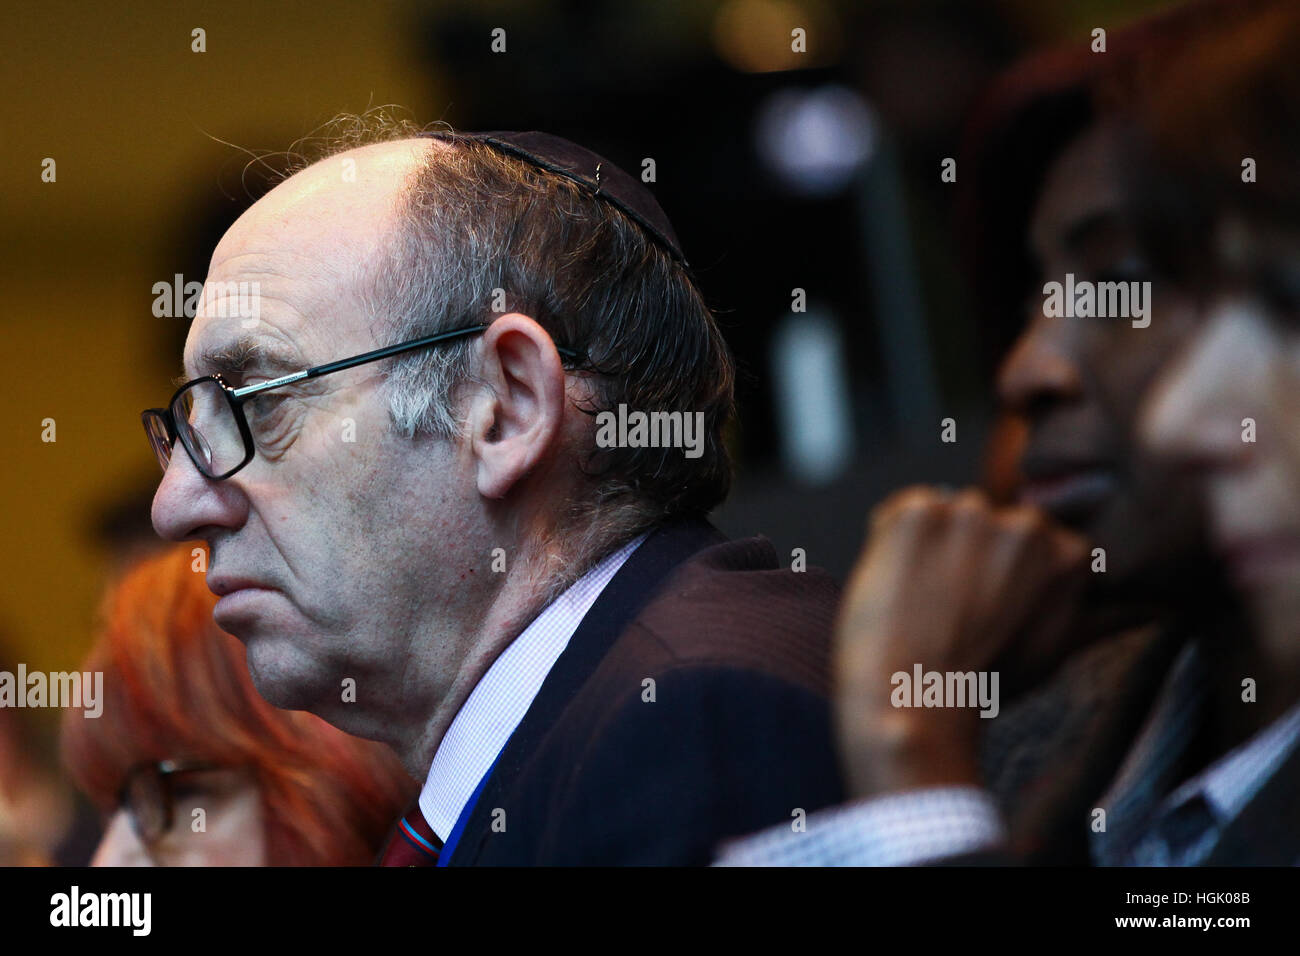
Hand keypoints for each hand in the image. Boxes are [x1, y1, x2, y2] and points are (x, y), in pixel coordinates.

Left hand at [834, 486, 1087, 798]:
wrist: (913, 702)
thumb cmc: (983, 683)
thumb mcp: (1057, 648)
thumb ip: (1108, 616)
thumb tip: (1160, 608)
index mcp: (1070, 553)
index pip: (1027, 543)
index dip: (998, 578)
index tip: (985, 612)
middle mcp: (1026, 523)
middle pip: (987, 524)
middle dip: (969, 556)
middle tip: (950, 610)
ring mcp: (969, 512)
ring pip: (945, 516)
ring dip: (931, 547)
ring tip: (921, 602)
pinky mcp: (917, 511)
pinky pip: (898, 512)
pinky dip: (890, 541)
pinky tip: (896, 585)